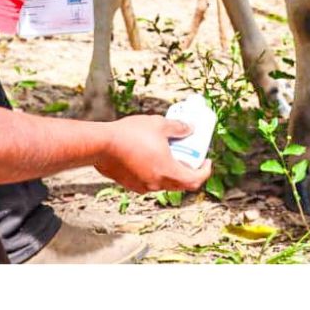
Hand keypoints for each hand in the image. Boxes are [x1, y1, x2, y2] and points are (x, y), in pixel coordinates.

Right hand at [93, 115, 211, 193]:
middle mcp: (156, 183)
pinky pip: (149, 181)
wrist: (102, 145)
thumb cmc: (130, 134)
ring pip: (164, 183)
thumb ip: (178, 127)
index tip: (207, 161)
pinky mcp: (130, 184)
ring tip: (168, 153)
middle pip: (181, 184)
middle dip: (189, 171)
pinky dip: (155, 171)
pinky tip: (149, 155)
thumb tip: (190, 128)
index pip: (194, 180)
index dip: (205, 171)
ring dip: (171, 171)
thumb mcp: (159, 124)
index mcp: (168, 171)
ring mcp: (142, 186)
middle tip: (190, 157)